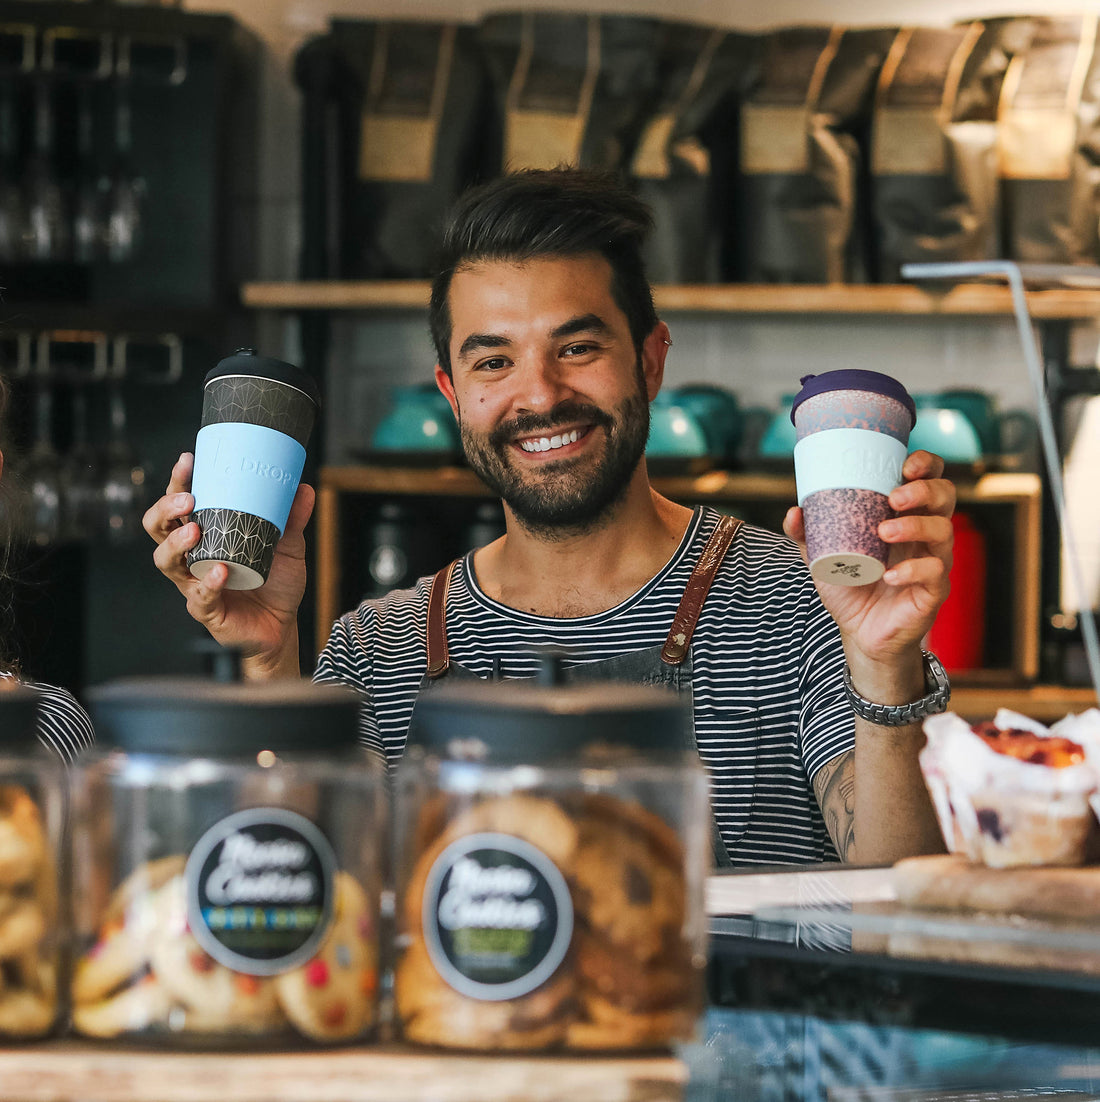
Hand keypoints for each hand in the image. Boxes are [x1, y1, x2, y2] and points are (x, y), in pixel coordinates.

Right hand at [142, 451, 314, 677]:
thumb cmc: (276, 583)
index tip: (188, 460)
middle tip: (187, 498)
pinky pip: (199, 598)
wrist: (283, 625)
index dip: (178, 482)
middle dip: (165, 509)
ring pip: (166, 562)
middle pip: (158, 528)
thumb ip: (292, 519)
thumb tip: (302, 487)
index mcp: (206, 535)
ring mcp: (194, 584)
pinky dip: (208, 584)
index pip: (179, 505)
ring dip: (176, 543)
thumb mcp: (289, 546)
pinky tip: (220, 573)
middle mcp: (192, 558)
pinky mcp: (207, 611)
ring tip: (194, 531)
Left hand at [782, 450, 954, 666]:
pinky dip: (912, 570)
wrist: (860, 633)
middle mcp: (924, 535)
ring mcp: (933, 561)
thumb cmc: (850, 587)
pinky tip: (890, 575)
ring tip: (884, 533)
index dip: (927, 465)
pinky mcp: (934, 590)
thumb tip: (794, 511)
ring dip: (915, 525)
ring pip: (944, 530)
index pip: (929, 479)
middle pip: (945, 497)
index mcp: (904, 517)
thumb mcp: (822, 557)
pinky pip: (935, 572)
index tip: (905, 465)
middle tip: (894, 498)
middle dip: (924, 489)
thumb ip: (807, 534)